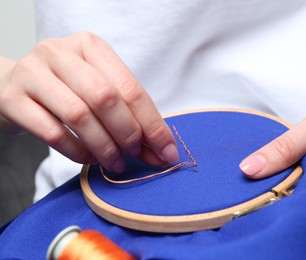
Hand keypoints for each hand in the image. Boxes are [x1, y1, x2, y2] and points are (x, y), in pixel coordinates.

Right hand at [0, 32, 177, 172]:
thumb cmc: (65, 88)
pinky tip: (88, 159)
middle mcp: (61, 53)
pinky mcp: (13, 98)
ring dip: (104, 146)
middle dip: (128, 134)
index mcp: (91, 47)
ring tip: (114, 162)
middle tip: (136, 155)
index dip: (153, 125)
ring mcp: (33, 73)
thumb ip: (128, 115)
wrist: (12, 85)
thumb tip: (159, 149)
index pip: (131, 89)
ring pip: (79, 115)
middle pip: (106, 99)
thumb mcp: (98, 89)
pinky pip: (53, 132)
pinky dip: (77, 152)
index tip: (166, 152)